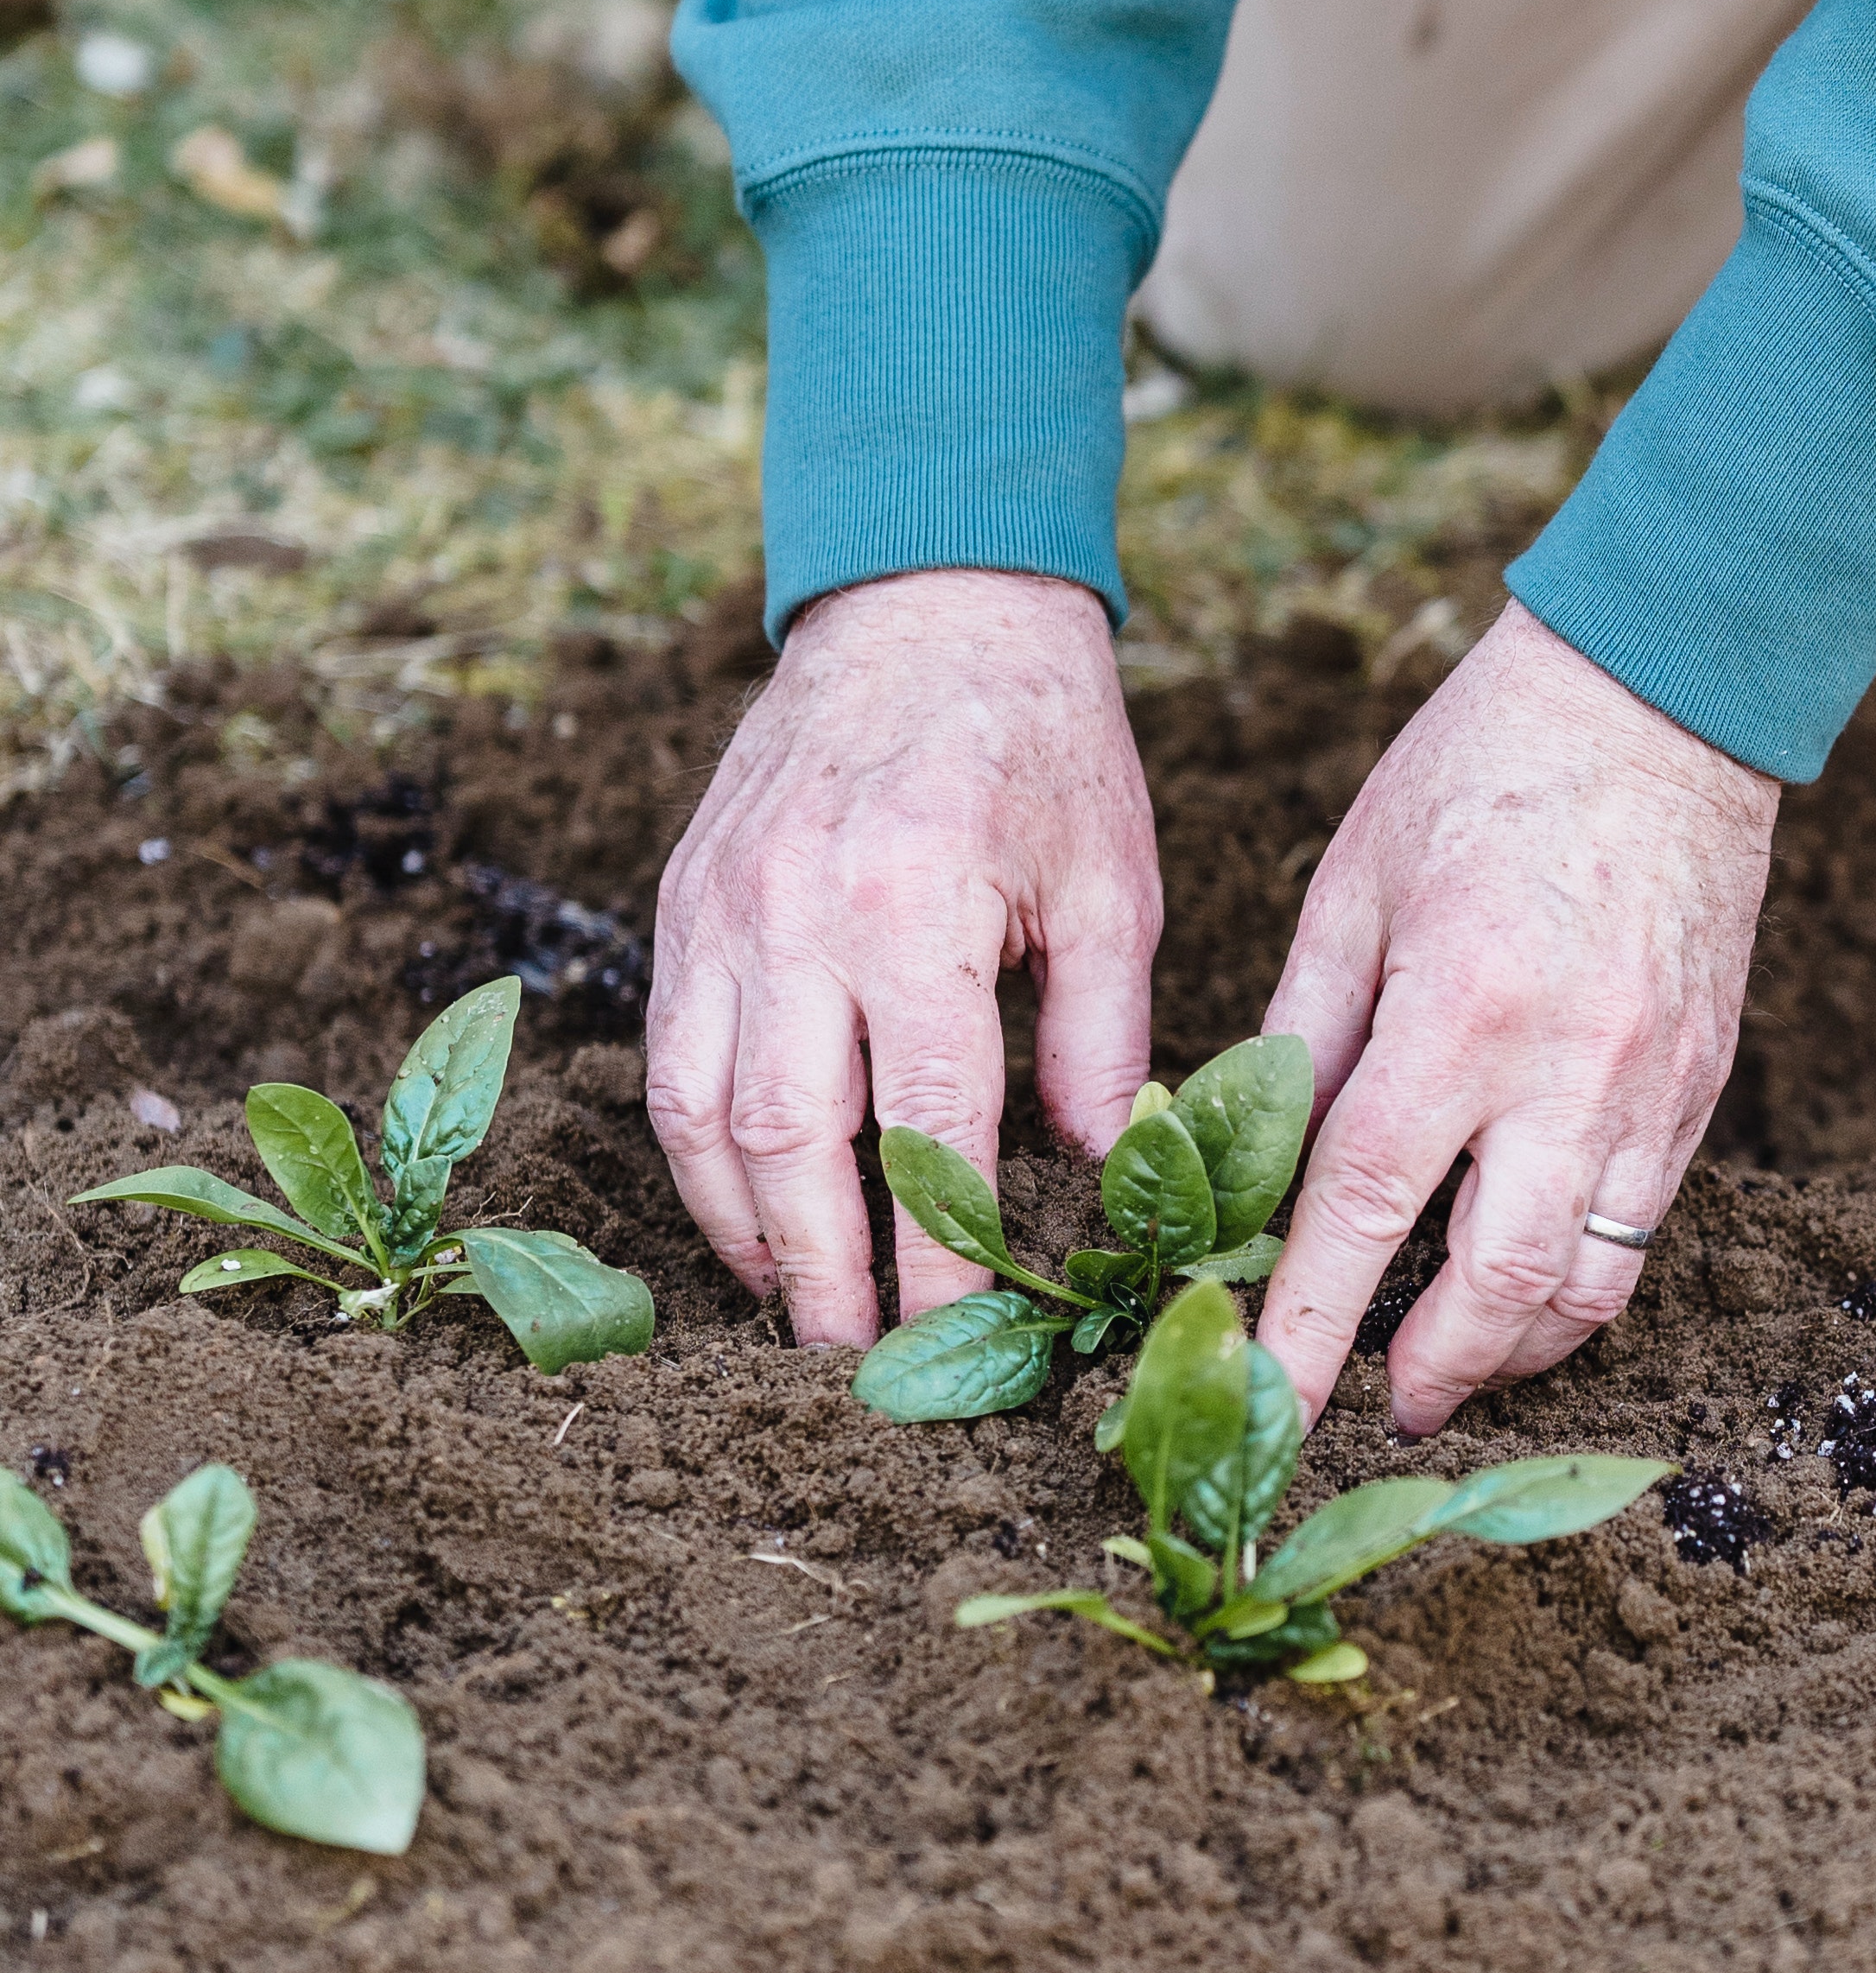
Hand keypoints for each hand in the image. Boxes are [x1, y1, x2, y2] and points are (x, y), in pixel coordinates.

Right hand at [646, 569, 1161, 1339]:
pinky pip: (669, 1056)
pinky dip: (698, 1151)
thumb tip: (1101, 1176)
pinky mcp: (681, 904)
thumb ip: (1099, 1039)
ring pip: (700, 1111)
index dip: (938, 1250)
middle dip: (819, 1271)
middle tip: (851, 1368)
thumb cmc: (1039, 741)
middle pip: (788, 1139)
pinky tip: (746, 1209)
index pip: (925, 1122)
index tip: (957, 1344)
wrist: (925, 604)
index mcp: (914, 907)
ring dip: (740, 1228)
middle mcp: (794, 915)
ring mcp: (719, 911)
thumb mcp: (1109, 884)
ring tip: (792, 1309)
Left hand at [1257, 603, 1778, 1436]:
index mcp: (1461, 1011)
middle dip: (1434, 1375)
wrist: (1662, 697)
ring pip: (1593, 1280)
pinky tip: (1529, 1278)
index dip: (1310, 1328)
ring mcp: (1655, 1085)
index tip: (1272, 1411)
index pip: (1365, 1211)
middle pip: (1500, 1287)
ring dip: (1518, 1349)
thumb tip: (1254, 1158)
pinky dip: (1583, 1278)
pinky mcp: (1705, 1080)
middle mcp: (1571, 1068)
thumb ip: (1306, 1030)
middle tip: (1379, 1410)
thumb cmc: (1484, 768)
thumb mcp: (1355, 882)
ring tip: (1457, 1366)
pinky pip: (1647, 1222)